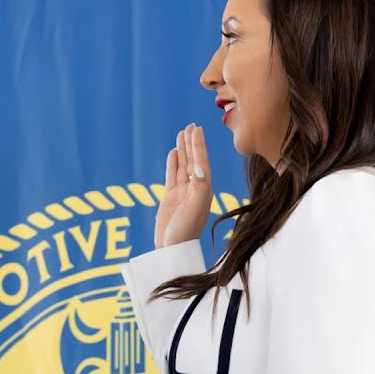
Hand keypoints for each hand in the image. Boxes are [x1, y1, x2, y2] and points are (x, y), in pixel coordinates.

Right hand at [154, 123, 213, 248]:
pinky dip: (173, 163)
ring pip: (182, 165)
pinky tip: (173, 152)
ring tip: (181, 133)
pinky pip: (172, 175)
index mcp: (204, 189)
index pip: (201, 162)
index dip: (199, 145)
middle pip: (193, 160)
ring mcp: (182, 192)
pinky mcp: (170, 197)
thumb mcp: (196, 207)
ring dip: (183, 149)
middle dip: (192, 143)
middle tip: (191, 126)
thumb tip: (198, 166)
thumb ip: (199, 186)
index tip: (197, 130)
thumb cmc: (186, 230)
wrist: (172, 248)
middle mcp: (195, 188)